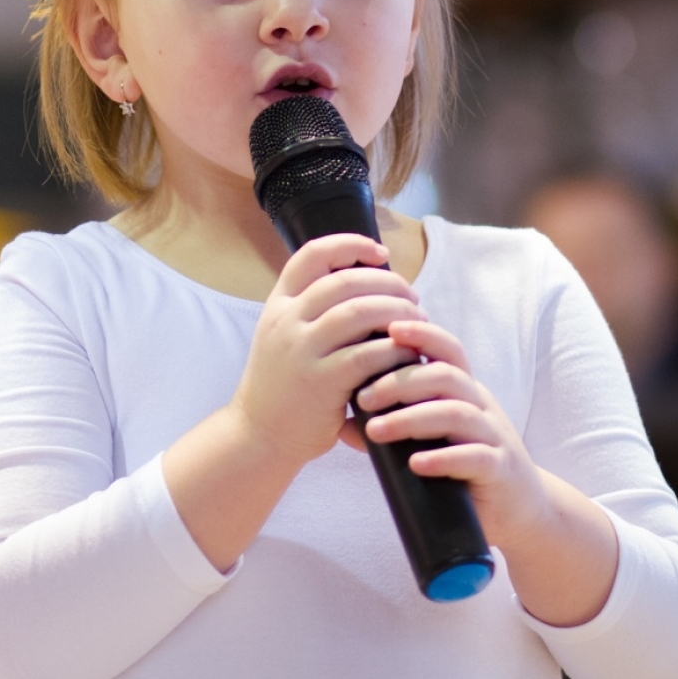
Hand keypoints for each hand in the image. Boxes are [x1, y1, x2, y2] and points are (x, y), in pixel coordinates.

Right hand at [229, 233, 426, 467]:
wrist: (259, 434)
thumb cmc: (285, 384)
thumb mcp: (284, 336)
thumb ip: (314, 309)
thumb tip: (370, 281)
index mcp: (279, 304)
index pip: (312, 255)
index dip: (350, 244)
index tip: (380, 254)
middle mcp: (287, 321)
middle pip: (346, 280)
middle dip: (388, 283)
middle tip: (412, 297)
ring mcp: (302, 351)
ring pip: (361, 312)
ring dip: (399, 313)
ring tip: (418, 322)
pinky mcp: (321, 382)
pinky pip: (368, 355)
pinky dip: (395, 350)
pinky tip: (408, 355)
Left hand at [353, 320, 551, 550]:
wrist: (517, 508)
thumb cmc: (463, 467)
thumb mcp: (427, 440)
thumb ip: (391, 428)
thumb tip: (341, 424)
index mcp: (463, 391)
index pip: (446, 350)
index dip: (422, 335)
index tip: (387, 329)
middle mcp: (480, 406)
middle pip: (444, 376)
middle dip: (399, 382)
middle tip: (362, 398)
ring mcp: (493, 436)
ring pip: (456, 413)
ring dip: (412, 419)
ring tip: (377, 432)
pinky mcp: (500, 469)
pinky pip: (475, 457)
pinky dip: (444, 458)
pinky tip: (416, 463)